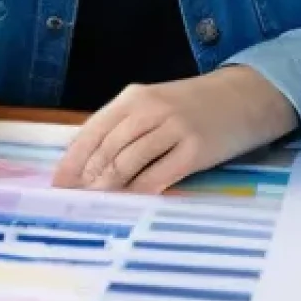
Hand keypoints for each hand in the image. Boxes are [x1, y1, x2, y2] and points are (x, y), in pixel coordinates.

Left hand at [51, 66, 297, 193]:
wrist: (242, 96)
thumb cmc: (191, 104)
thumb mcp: (154, 104)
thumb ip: (124, 128)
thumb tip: (88, 165)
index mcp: (133, 96)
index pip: (92, 130)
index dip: (72, 160)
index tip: (57, 184)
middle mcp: (150, 108)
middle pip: (107, 149)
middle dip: (87, 178)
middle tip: (76, 201)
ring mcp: (174, 128)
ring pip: (128, 163)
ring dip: (110, 187)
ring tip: (98, 204)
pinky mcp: (195, 150)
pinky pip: (158, 176)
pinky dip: (140, 192)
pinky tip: (132, 203)